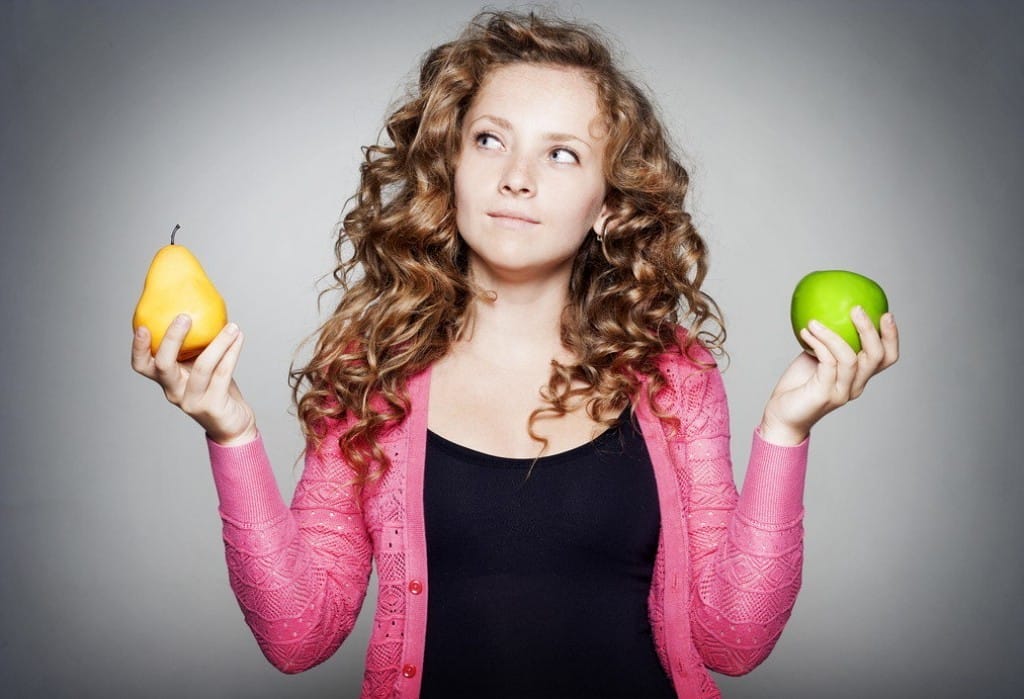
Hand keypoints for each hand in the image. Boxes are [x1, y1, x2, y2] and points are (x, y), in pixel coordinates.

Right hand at [131, 314, 257, 445]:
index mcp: (167, 380)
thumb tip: (200, 307)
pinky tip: (238, 337)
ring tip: (231, 326)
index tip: (142, 326)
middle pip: (163, 365)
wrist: (233, 425)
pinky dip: (231, 353)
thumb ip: (196, 348)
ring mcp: (192, 401)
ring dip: (218, 343)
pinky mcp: (212, 406)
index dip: (138, 348)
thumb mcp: (201, 368)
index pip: (142, 366)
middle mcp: (174, 392)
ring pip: (202, 368)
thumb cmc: (216, 391)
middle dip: (171, 339)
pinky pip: (223, 374)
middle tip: (185, 316)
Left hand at [759, 307, 899, 444]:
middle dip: (870, 330)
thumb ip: (829, 342)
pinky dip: (818, 343)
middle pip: (877, 357)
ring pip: (850, 358)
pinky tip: (806, 332)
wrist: (781, 415)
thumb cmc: (798, 385)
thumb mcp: (817, 358)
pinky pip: (827, 363)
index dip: (892, 337)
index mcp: (859, 377)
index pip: (887, 358)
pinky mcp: (824, 394)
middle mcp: (856, 386)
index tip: (886, 313)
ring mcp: (842, 392)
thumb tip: (830, 309)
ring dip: (833, 335)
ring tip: (815, 321)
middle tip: (856, 309)